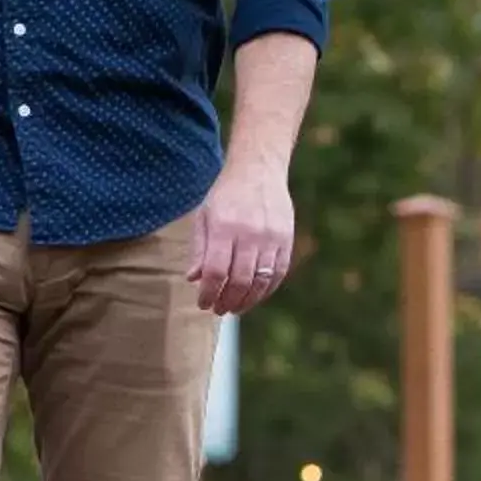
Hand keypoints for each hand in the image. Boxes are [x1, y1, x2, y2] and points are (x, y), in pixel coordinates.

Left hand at [189, 159, 295, 314]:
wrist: (258, 170)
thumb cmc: (226, 196)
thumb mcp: (204, 217)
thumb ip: (199, 249)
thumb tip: (194, 279)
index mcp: (225, 228)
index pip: (216, 271)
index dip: (209, 293)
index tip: (203, 303)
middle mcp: (250, 234)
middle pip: (240, 280)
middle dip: (227, 301)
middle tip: (218, 310)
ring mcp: (272, 237)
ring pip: (261, 280)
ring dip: (247, 300)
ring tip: (235, 308)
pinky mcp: (286, 239)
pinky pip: (279, 273)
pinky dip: (267, 289)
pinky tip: (255, 296)